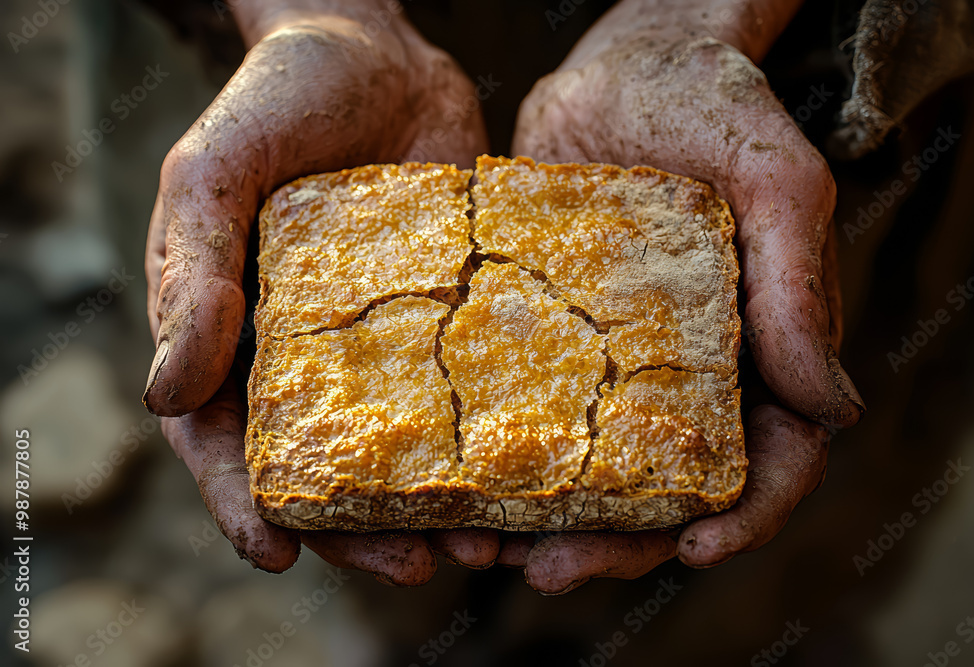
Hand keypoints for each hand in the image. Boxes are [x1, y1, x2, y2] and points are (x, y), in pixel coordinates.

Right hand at [144, 0, 497, 579]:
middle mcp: (310, 351)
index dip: (244, 504)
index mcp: (235, 333)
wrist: (376, 46)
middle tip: (416, 566)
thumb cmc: (275, 99)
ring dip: (439, 500)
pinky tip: (534, 461)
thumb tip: (166, 395)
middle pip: (327, 464)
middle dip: (363, 527)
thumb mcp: (212, 174)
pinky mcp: (450, 312)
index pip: (225, 438)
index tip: (277, 554)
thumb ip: (190, 274)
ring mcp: (386, 337)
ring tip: (487, 542)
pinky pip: (468, 384)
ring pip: (406, 443)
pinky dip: (493, 431)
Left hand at [507, 0, 859, 592]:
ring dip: (545, 523)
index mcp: (760, 355)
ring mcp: (616, 362)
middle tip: (552, 574)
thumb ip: (801, 292)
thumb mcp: (776, 186)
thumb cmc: (716, 109)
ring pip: (590, 471)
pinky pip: (529, 413)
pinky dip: (499, 459)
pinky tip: (455, 483)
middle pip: (665, 491)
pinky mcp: (552, 337)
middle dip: (618, 543)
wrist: (622, 63)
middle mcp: (689, 375)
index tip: (696, 549)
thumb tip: (832, 412)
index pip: (772, 463)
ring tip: (485, 550)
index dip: (742, 518)